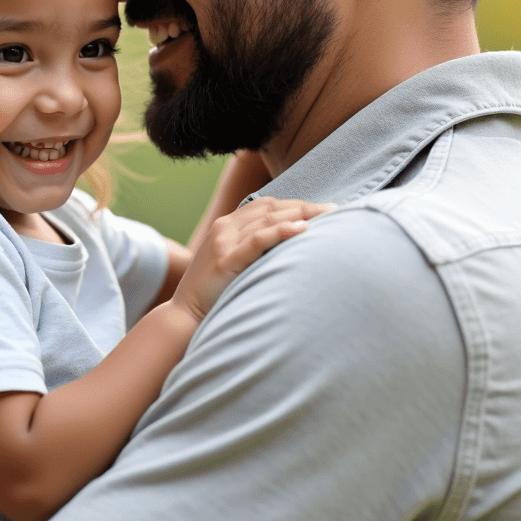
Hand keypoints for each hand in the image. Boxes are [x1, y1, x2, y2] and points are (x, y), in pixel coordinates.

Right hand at [171, 197, 333, 322]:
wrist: (185, 316)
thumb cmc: (214, 293)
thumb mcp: (234, 263)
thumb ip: (254, 250)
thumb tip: (291, 247)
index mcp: (226, 225)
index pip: (267, 205)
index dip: (296, 204)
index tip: (323, 209)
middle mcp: (224, 228)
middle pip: (271, 208)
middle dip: (305, 207)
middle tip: (335, 210)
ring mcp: (223, 242)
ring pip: (267, 219)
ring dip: (301, 215)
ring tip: (327, 215)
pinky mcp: (226, 260)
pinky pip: (257, 239)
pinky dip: (280, 231)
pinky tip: (302, 229)